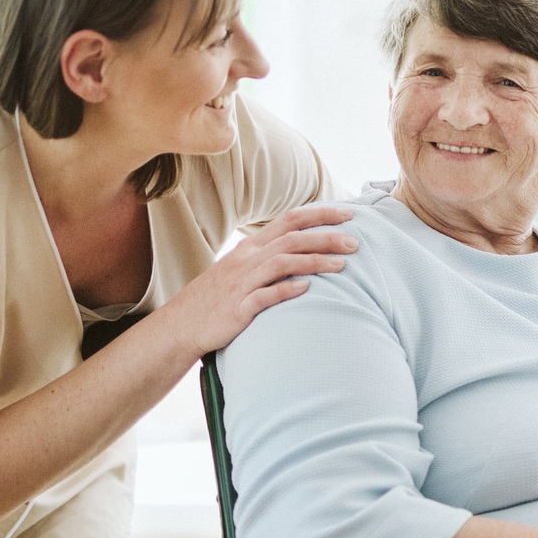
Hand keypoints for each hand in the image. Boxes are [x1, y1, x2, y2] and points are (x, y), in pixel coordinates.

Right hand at [158, 206, 355, 356]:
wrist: (182, 324)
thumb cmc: (219, 297)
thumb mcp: (242, 268)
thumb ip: (270, 256)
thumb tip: (304, 248)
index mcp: (251, 247)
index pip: (290, 220)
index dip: (320, 214)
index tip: (349, 214)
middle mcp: (248, 259)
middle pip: (292, 239)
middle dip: (326, 237)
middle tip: (355, 243)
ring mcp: (242, 283)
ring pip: (282, 263)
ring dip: (314, 262)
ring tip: (342, 266)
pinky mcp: (238, 308)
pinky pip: (264, 296)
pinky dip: (286, 290)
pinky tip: (307, 289)